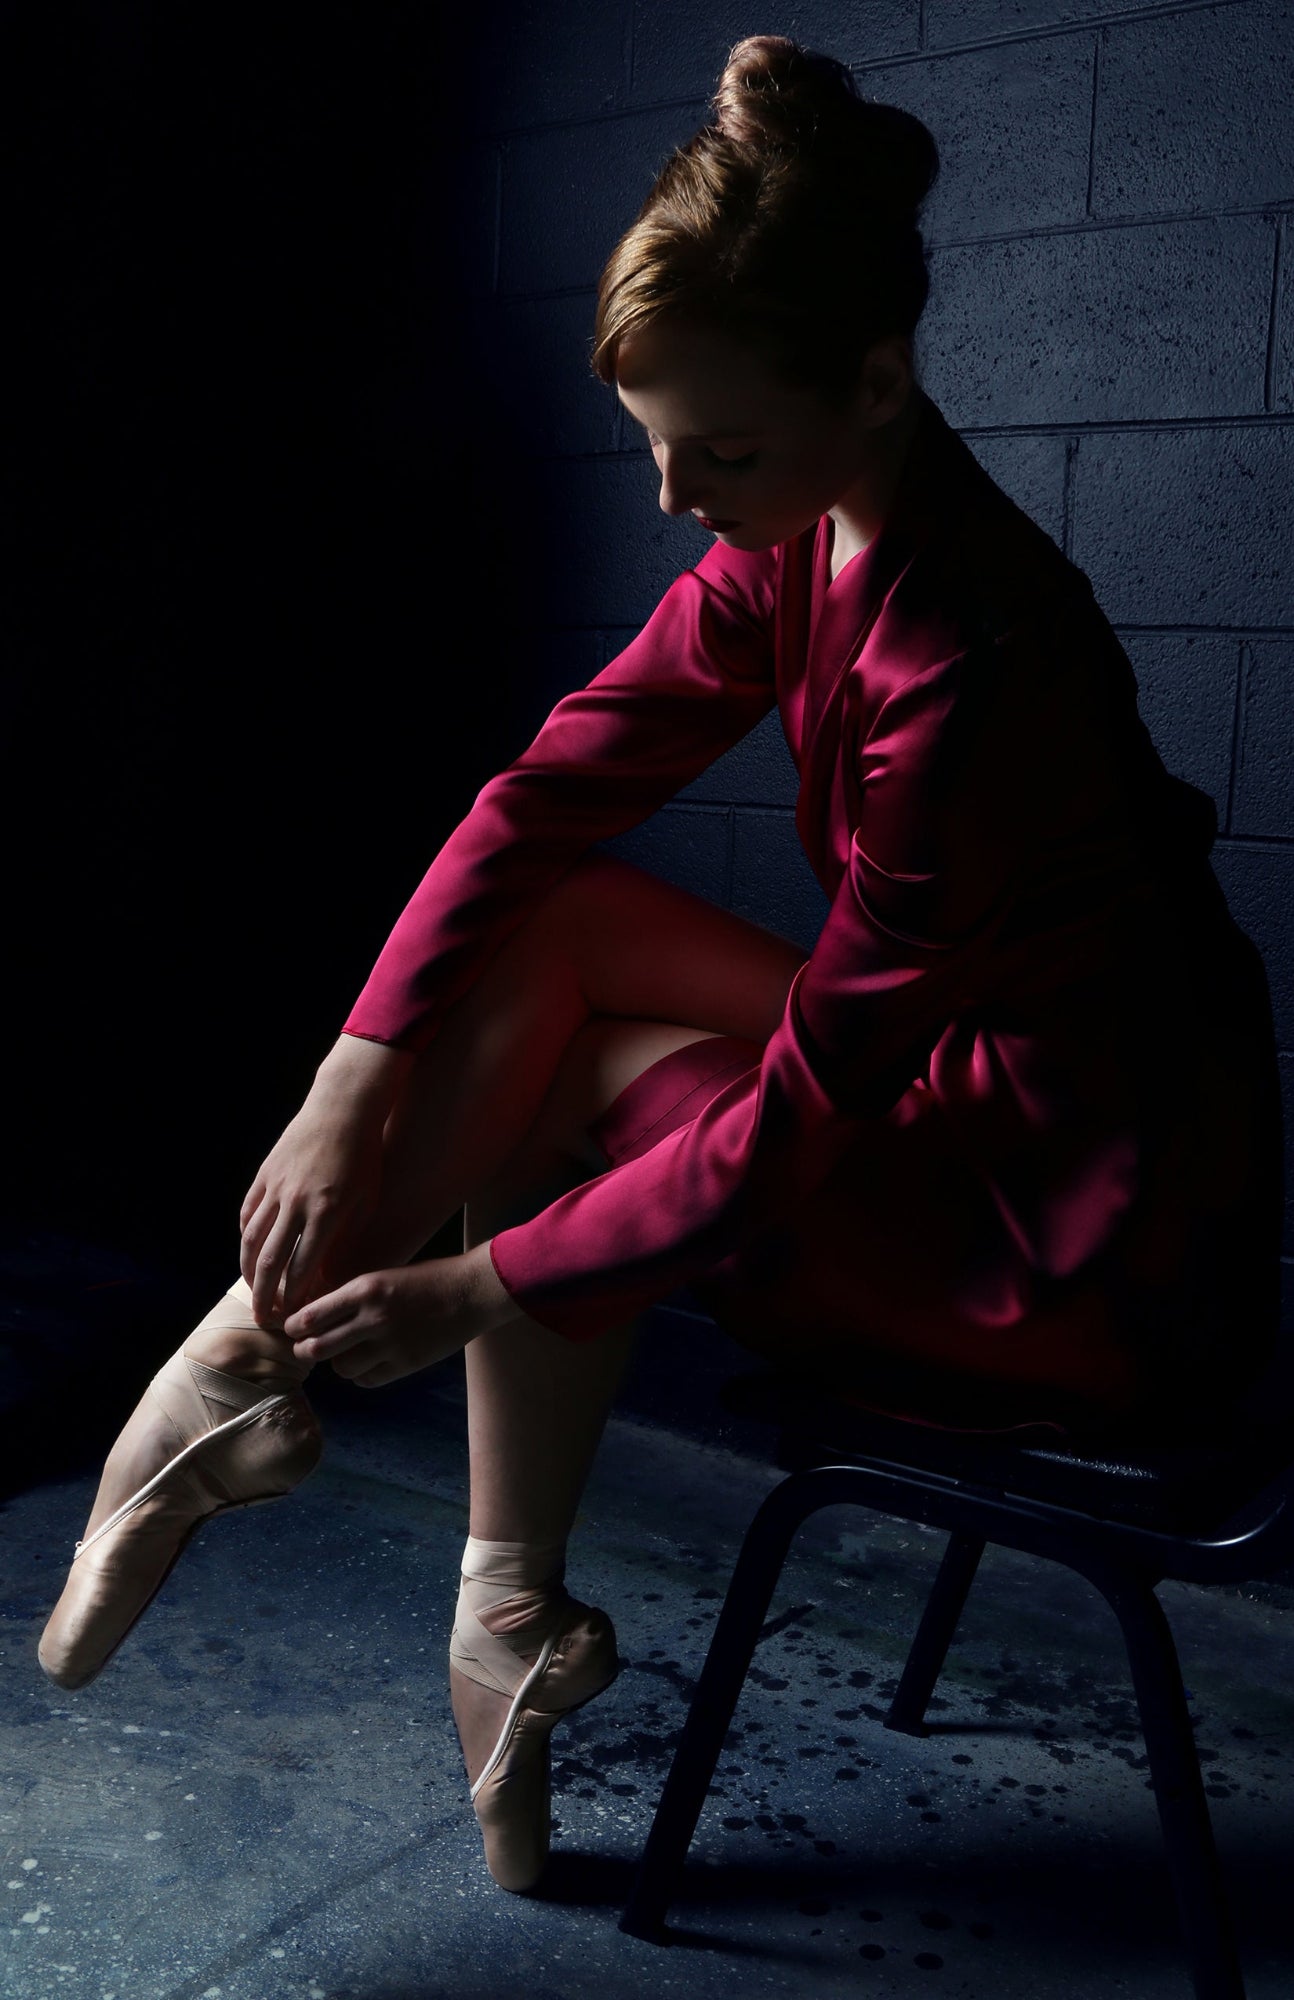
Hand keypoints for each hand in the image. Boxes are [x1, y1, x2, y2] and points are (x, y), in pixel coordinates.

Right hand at [239, 1035, 413, 1327]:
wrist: (342, 1108)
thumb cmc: (364, 1156)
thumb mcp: (366, 1201)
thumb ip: (347, 1238)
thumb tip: (330, 1276)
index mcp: (326, 1212)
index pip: (302, 1267)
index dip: (294, 1297)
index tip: (293, 1316)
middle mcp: (296, 1202)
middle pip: (270, 1261)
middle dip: (264, 1296)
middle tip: (263, 1319)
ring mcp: (276, 1187)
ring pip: (252, 1239)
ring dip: (250, 1271)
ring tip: (254, 1292)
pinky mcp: (264, 1174)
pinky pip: (248, 1213)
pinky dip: (245, 1238)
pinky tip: (250, 1254)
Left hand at [282, 1241, 522, 1388]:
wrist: (470, 1292)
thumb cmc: (426, 1279)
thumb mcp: (383, 1276)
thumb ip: (351, 1297)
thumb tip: (314, 1317)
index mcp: (364, 1288)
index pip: (310, 1316)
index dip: (293, 1327)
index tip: (290, 1329)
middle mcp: (373, 1317)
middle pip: (317, 1348)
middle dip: (306, 1350)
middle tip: (306, 1349)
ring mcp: (390, 1343)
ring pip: (341, 1368)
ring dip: (339, 1363)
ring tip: (348, 1353)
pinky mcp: (406, 1364)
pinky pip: (367, 1380)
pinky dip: (363, 1375)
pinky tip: (370, 1362)